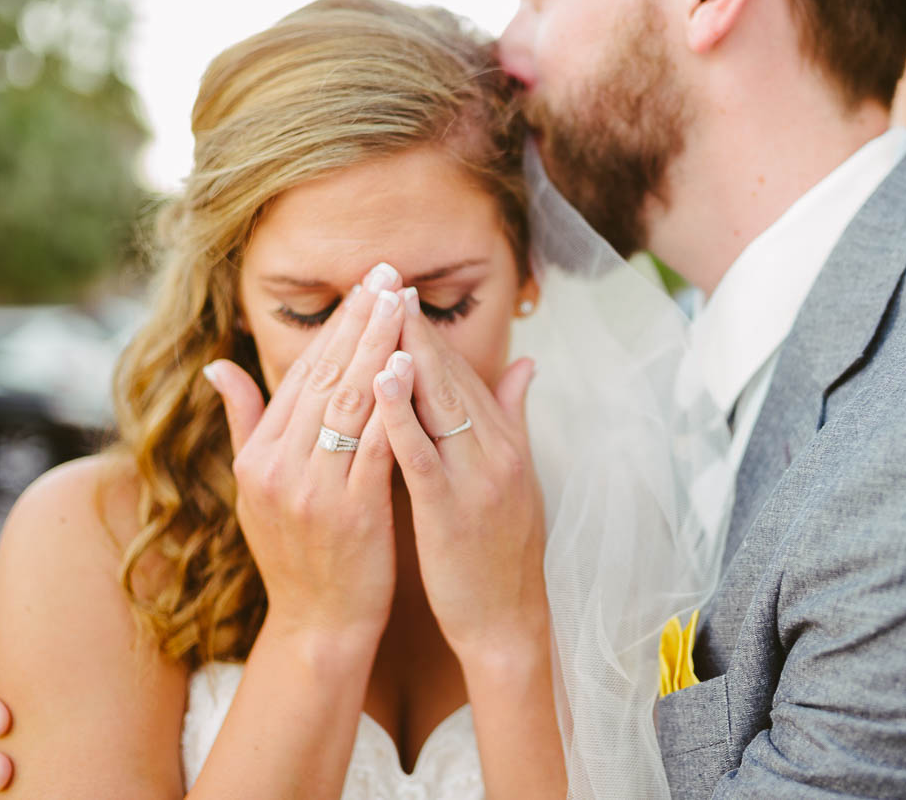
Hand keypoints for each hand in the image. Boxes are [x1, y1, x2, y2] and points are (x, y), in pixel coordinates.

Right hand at [204, 262, 407, 650]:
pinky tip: (410, 367)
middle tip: (386, 273)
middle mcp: (277, 468)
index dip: (334, 326)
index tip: (363, 285)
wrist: (319, 627)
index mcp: (258, 457)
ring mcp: (311, 490)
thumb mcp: (256, 490)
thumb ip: (245, 424)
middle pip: (323, 378)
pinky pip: (373, 445)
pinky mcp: (350, 513)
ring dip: (378, 348)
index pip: (300, 375)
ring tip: (401, 303)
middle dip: (358, 321)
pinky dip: (391, 404)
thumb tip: (218, 366)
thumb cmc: (298, 555)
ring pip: (348, 403)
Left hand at [372, 290, 546, 662]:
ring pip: (439, 401)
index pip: (464, 372)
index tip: (399, 294)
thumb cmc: (501, 551)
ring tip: (381, 310)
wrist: (508, 622)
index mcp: (506, 441)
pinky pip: (421, 451)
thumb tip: (528, 366)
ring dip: (409, 353)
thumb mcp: (515, 477)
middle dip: (416, 327)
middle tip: (385, 282)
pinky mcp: (451, 508)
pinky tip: (378, 381)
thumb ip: (515, 418)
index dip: (430, 332)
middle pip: (451, 374)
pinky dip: (400, 413)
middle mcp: (497, 450)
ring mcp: (476, 477)